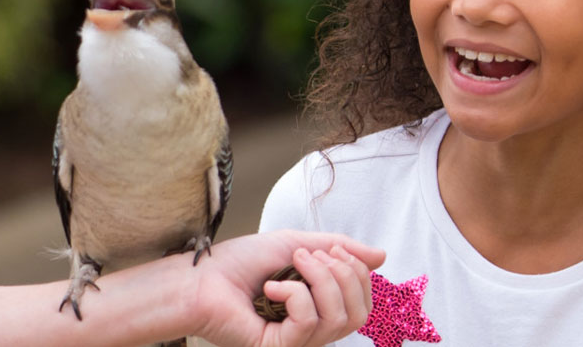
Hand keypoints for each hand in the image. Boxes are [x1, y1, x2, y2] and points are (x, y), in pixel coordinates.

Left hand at [181, 231, 382, 346]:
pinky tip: (269, 288)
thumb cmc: (240, 263)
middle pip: (359, 315)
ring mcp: (296, 342)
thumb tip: (381, 256)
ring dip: (318, 279)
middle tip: (307, 257)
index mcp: (319, 308)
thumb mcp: (295, 244)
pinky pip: (308, 323)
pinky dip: (294, 295)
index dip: (357, 273)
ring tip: (290, 265)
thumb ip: (338, 249)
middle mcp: (312, 330)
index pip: (363, 303)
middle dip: (343, 276)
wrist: (200, 277)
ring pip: (338, 319)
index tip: (331, 250)